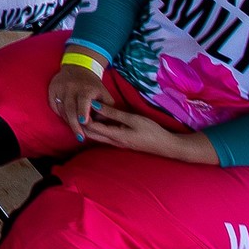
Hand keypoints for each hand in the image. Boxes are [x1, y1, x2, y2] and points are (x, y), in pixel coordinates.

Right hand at [49, 64, 103, 140]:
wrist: (77, 68)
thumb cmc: (94, 86)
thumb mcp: (105, 95)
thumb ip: (106, 110)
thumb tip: (103, 125)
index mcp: (86, 88)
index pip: (83, 100)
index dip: (83, 111)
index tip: (84, 122)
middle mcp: (71, 87)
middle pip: (70, 108)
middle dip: (75, 124)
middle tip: (80, 137)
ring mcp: (59, 88)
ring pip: (62, 109)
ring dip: (69, 121)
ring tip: (76, 131)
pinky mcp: (52, 90)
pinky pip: (55, 106)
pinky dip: (61, 114)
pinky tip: (68, 120)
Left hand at [82, 102, 207, 161]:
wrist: (167, 146)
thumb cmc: (151, 131)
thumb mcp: (133, 119)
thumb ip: (113, 113)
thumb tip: (95, 105)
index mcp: (115, 136)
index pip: (91, 127)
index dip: (83, 116)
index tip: (81, 103)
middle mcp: (112, 142)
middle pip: (90, 133)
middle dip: (83, 122)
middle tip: (81, 106)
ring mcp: (116, 144)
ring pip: (96, 135)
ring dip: (90, 125)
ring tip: (88, 110)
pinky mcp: (121, 142)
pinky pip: (104, 136)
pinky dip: (98, 127)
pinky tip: (100, 117)